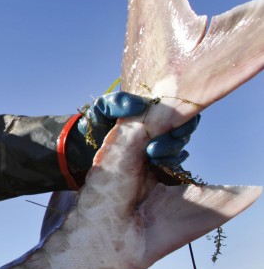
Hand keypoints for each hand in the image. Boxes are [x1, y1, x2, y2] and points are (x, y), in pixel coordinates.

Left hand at [75, 91, 198, 167]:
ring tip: (152, 155)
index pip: (179, 110)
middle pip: (183, 131)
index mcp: (153, 112)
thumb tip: (138, 105)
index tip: (174, 125)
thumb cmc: (95, 123)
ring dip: (171, 152)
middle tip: (158, 145)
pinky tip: (157, 164)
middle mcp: (160, 129)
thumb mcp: (102, 108)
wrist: (83, 150)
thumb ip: (116, 102)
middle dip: (178, 137)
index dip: (185, 117)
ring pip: (178, 148)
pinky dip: (169, 164)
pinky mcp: (156, 166)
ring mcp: (159, 148)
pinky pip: (171, 165)